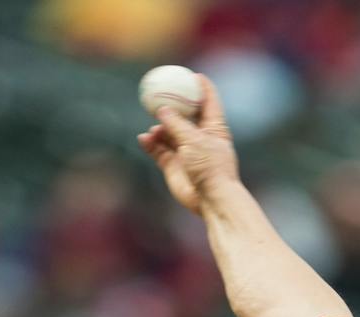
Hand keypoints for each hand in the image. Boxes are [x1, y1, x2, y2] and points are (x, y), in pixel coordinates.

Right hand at [135, 73, 237, 215]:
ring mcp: (186, 151)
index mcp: (214, 127)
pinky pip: (158, 149)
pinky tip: (145, 139)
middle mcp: (200, 137)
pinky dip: (151, 143)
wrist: (211, 200)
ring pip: (168, 132)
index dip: (200, 86)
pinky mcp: (174, 165)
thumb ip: (176, 123)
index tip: (190, 74)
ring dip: (159, 128)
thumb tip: (161, 109)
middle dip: (171, 104)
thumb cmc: (210, 168)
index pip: (208, 100)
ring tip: (155, 131)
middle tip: (157, 93)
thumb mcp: (194, 140)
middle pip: (184, 114)